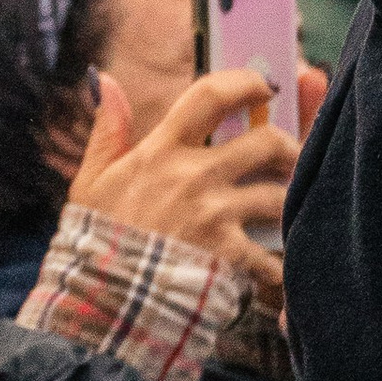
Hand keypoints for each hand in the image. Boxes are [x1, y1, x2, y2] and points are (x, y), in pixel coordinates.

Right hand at [63, 65, 306, 281]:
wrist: (102, 300)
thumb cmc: (98, 238)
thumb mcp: (91, 180)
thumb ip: (107, 129)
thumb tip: (106, 80)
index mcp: (161, 151)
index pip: (210, 96)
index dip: (244, 82)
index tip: (261, 86)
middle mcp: (194, 176)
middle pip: (267, 140)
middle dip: (289, 145)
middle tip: (289, 156)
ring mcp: (215, 214)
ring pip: (281, 194)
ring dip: (290, 201)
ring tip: (285, 211)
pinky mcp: (229, 254)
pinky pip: (274, 254)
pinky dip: (279, 263)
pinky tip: (274, 267)